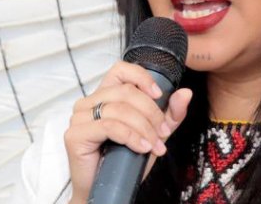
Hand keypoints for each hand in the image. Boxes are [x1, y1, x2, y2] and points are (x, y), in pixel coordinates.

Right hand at [64, 61, 192, 202]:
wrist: (108, 191)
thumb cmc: (126, 161)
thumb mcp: (154, 133)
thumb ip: (170, 114)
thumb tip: (185, 93)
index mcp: (105, 95)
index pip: (120, 70)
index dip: (142, 78)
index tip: (159, 95)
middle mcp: (89, 102)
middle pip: (126, 92)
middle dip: (151, 113)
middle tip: (162, 133)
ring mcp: (80, 117)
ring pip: (120, 109)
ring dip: (144, 128)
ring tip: (154, 145)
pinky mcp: (75, 134)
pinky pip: (110, 126)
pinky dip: (131, 137)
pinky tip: (142, 148)